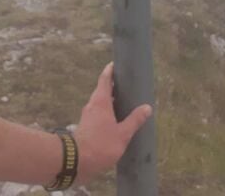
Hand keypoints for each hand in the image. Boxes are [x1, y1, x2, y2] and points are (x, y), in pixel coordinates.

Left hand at [72, 62, 152, 183]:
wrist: (77, 161)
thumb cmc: (101, 144)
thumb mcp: (122, 134)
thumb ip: (134, 120)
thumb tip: (147, 107)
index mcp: (101, 101)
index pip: (105, 79)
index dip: (110, 70)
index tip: (116, 64)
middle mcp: (92, 104)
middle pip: (102, 90)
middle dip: (112, 86)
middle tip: (126, 86)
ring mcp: (87, 115)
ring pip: (99, 102)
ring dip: (109, 100)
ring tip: (122, 104)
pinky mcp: (85, 126)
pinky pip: (97, 113)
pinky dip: (106, 112)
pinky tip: (114, 121)